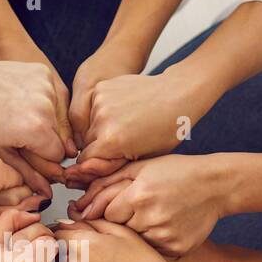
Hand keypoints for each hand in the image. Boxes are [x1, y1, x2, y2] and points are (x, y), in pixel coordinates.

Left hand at [0, 43, 73, 197]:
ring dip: (44, 121)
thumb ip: (28, 173)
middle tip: (17, 135)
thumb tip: (47, 193)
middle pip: (61, 137)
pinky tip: (19, 101)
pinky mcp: (43, 72)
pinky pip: (52, 96)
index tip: (25, 153)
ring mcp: (47, 87)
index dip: (42, 159)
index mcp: (37, 129)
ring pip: (57, 116)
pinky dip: (41, 102)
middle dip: (44, 141)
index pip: (58, 156)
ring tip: (16, 117)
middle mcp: (47, 107)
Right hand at [65, 63, 215, 185]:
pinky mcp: (102, 88)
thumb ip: (111, 167)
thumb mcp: (143, 157)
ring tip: (126, 124)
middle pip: (87, 142)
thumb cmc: (167, 129)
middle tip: (123, 141)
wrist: (178, 94)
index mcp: (112, 140)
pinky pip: (94, 107)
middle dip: (100, 145)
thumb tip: (83, 173)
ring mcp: (101, 101)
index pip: (86, 161)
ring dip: (101, 128)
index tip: (110, 160)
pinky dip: (104, 111)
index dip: (97, 163)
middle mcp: (102, 119)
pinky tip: (123, 110)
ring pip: (90, 124)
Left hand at [68, 154, 233, 256]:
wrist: (216, 186)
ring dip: (136, 235)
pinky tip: (164, 229)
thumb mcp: (140, 168)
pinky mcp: (175, 248)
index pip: (105, 215)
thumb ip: (106, 184)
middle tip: (138, 213)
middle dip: (121, 224)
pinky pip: (152, 252)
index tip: (119, 207)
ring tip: (155, 218)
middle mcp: (150, 217)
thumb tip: (78, 205)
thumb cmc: (176, 173)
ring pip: (133, 243)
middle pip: (117, 231)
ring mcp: (164, 235)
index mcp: (138, 195)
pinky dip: (153, 244)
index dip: (109, 212)